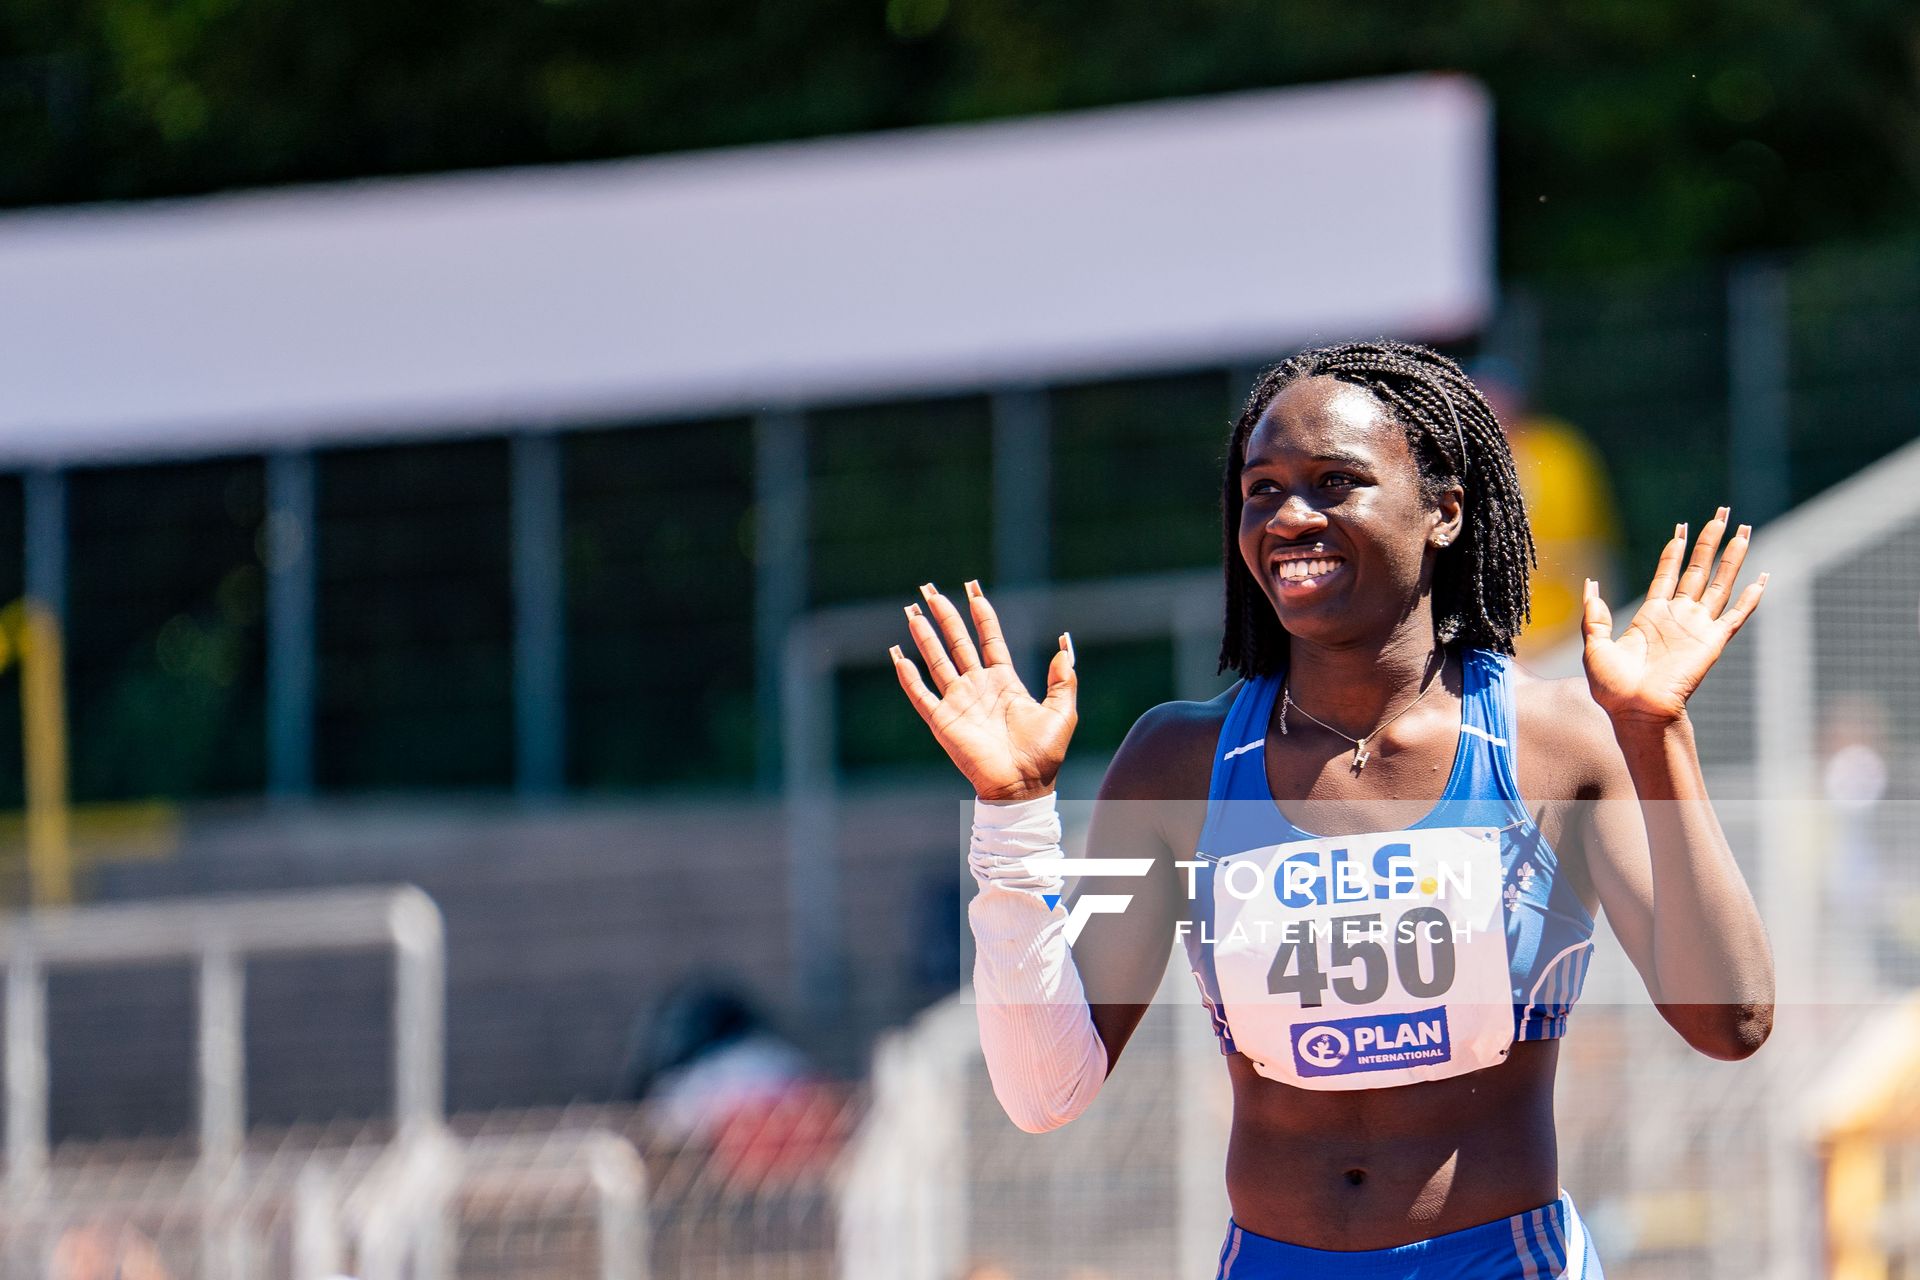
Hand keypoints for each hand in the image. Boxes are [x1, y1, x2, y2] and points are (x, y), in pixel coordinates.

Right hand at [890, 581, 1076, 801]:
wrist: (1022, 786)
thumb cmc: (1044, 754)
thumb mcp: (1062, 711)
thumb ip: (1063, 679)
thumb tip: (1064, 646)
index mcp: (1005, 682)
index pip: (990, 640)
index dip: (982, 616)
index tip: (973, 591)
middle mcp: (978, 687)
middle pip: (957, 643)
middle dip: (945, 616)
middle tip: (931, 591)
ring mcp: (959, 702)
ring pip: (937, 662)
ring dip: (925, 637)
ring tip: (913, 612)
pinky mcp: (943, 721)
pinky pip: (921, 694)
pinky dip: (908, 676)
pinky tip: (898, 655)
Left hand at [1582, 507, 1766, 725]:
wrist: (1635, 712)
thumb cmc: (1612, 687)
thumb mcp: (1594, 645)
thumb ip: (1593, 614)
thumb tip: (1590, 584)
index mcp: (1651, 615)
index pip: (1668, 572)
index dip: (1675, 548)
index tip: (1682, 526)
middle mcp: (1678, 616)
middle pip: (1698, 568)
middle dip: (1710, 540)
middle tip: (1722, 513)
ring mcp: (1697, 627)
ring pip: (1720, 583)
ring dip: (1733, 557)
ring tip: (1745, 530)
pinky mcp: (1712, 642)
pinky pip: (1736, 615)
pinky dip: (1750, 597)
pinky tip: (1762, 577)